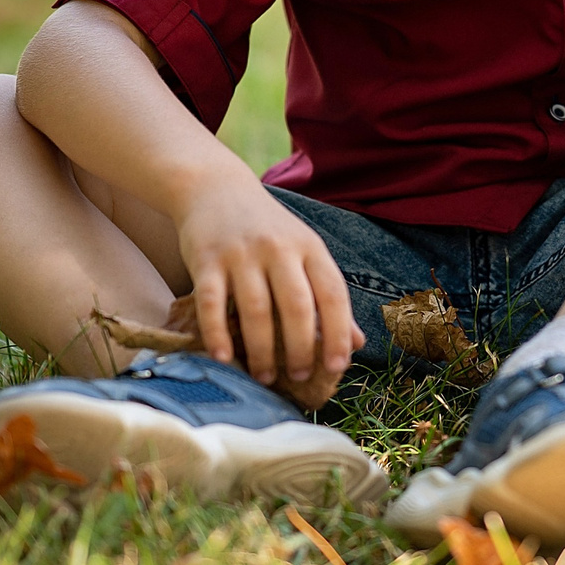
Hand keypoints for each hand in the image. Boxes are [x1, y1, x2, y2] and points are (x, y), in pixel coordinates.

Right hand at [172, 185, 361, 405]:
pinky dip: (217, 334)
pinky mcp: (206, 260)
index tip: (337, 366)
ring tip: (265, 377)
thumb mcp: (304, 251)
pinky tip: (224, 358)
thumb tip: (357, 343)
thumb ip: (328, 294)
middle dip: (300, 349)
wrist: (215, 188)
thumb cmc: (267, 229)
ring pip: (256, 310)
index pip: (333, 293)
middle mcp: (278, 248)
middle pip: (297, 306)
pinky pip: (212, 303)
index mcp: (309, 247)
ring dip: (262, 351)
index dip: (339, 332)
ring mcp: (241, 253)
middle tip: (300, 377)